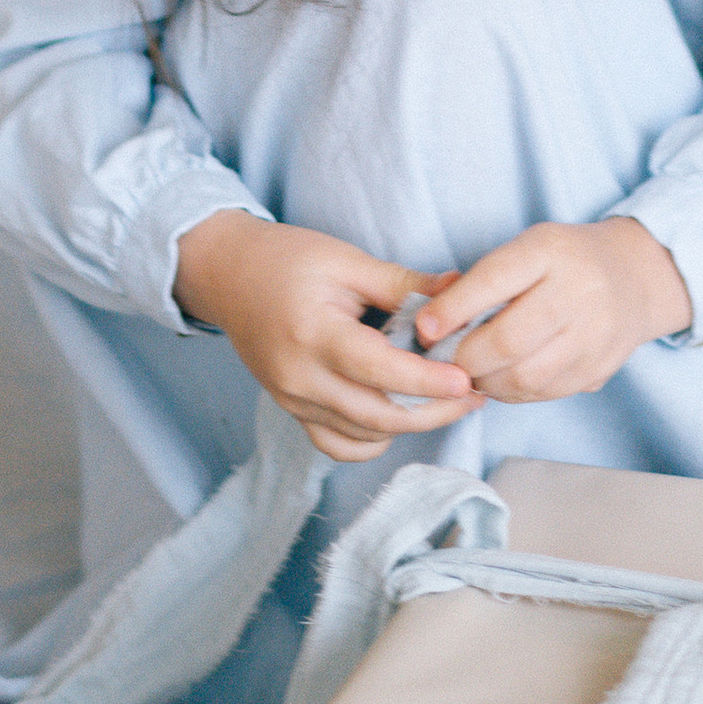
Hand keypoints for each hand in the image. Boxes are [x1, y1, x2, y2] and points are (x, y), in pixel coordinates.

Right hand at [173, 211, 477, 461]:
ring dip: (410, 424)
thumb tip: (459, 290)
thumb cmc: (287, 259)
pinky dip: (372, 439)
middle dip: (432, 411)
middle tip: (473, 395)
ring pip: (362, 434)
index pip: (377, 369)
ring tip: (449, 402)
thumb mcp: (347, 260)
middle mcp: (299, 377)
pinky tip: (399, 416)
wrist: (229, 275)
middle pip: (375, 414)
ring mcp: (292, 400)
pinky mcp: (292, 410)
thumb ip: (402, 283)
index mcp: (312, 333)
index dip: (425, 380)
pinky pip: (337, 444)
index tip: (465, 380)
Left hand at [417, 216, 692, 403]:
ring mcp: (594, 336)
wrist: (635, 278)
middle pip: (507, 341)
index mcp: (552, 250)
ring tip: (470, 370)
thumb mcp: (527, 248)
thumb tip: (429, 324)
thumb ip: (483, 281)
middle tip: (443, 359)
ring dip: (485, 381)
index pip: (495, 280)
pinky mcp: (598, 370)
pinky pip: (541, 393)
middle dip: (463, 357)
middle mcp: (579, 292)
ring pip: (522, 377)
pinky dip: (511, 392)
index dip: (453, 309)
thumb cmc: (565, 260)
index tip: (423, 328)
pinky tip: (501, 377)